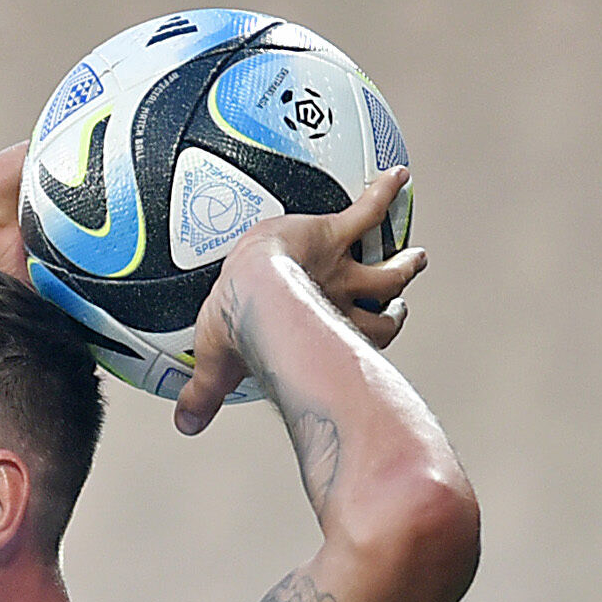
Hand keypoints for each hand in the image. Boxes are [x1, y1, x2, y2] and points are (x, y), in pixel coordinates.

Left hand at [176, 167, 426, 434]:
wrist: (251, 288)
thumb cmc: (237, 328)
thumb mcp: (216, 364)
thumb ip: (203, 394)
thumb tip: (185, 426)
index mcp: (318, 332)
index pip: (353, 343)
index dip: (366, 345)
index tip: (369, 346)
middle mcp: (340, 303)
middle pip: (384, 310)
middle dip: (397, 308)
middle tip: (401, 301)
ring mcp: (342, 269)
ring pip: (389, 271)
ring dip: (405, 265)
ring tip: (416, 256)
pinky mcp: (334, 232)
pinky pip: (368, 209)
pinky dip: (384, 191)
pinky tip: (398, 175)